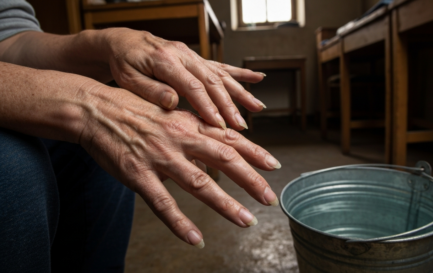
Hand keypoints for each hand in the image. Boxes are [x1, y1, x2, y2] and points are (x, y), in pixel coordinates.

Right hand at [79, 82, 280, 247]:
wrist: (96, 110)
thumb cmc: (135, 111)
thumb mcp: (171, 114)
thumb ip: (196, 130)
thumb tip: (220, 144)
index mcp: (190, 124)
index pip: (230, 139)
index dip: (254, 153)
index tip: (274, 166)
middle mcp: (181, 139)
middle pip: (225, 160)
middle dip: (251, 181)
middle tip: (269, 199)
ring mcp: (160, 158)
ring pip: (200, 184)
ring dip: (226, 205)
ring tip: (246, 220)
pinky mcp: (138, 175)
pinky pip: (163, 203)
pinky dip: (180, 223)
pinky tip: (196, 240)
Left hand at [102, 28, 265, 130]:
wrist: (123, 42)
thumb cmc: (123, 62)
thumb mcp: (128, 79)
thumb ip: (151, 90)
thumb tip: (173, 102)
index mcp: (165, 60)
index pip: (192, 86)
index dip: (207, 106)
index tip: (218, 124)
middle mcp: (183, 54)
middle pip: (212, 81)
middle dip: (228, 105)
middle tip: (240, 126)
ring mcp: (192, 55)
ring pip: (220, 75)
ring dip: (240, 93)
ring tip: (257, 108)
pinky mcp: (196, 58)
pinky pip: (221, 66)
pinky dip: (240, 73)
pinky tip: (257, 78)